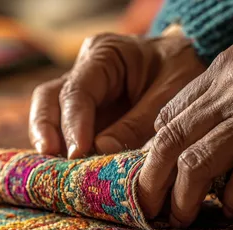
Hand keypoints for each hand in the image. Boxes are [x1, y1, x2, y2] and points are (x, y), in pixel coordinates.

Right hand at [29, 31, 204, 157]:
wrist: (185, 63)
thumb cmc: (180, 71)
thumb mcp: (168, 94)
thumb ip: (136, 123)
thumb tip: (101, 150)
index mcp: (105, 55)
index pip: (78, 90)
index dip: (74, 123)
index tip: (78, 152)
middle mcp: (86, 72)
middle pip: (50, 98)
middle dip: (47, 131)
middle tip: (51, 161)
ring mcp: (85, 92)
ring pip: (52, 113)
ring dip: (51, 142)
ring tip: (55, 171)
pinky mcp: (90, 112)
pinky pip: (69, 129)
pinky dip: (66, 148)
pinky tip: (68, 168)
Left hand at [139, 29, 232, 227]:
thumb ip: (210, 92)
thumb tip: (170, 127)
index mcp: (223, 73)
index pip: (169, 117)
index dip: (152, 151)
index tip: (151, 173)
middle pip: (172, 142)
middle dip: (151, 180)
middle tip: (147, 205)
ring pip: (198, 164)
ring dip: (183, 198)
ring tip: (180, 216)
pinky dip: (231, 200)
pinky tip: (229, 209)